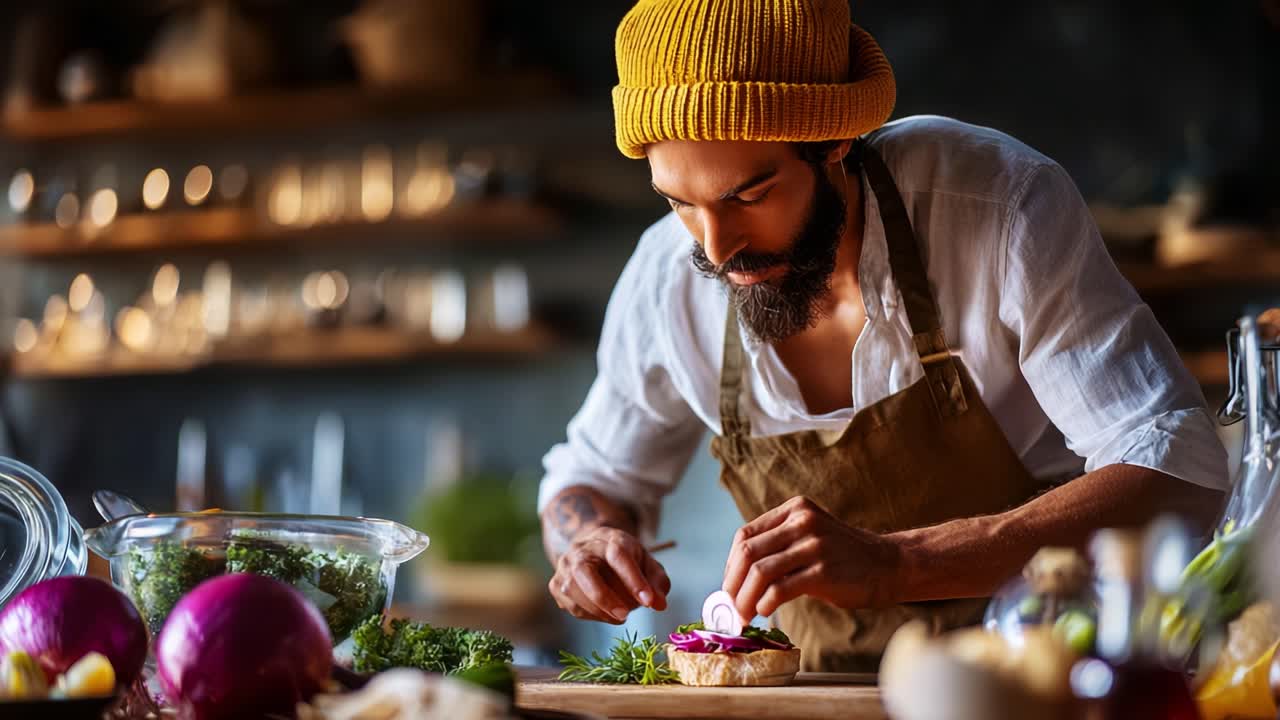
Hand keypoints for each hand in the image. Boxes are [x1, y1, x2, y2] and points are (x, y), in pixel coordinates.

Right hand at [549, 526, 670, 623]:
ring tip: (620, 616)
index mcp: (609, 539)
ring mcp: (565, 565)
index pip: (618, 555)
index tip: (649, 601)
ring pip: (573, 590)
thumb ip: (657, 583)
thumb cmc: (625, 560)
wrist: (594, 551)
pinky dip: (589, 615)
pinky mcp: (556, 583)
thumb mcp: (647, 564)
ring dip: (598, 610)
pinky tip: (604, 614)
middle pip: (584, 571)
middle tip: (625, 615)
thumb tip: (659, 604)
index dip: (633, 579)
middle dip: (605, 597)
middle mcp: (582, 549)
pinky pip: (569, 605)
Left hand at [722, 496, 902, 620]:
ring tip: (744, 615)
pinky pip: (780, 589)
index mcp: (794, 509)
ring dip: (745, 598)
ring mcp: (813, 545)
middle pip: (748, 552)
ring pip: (760, 571)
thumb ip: (779, 545)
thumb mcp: (810, 536)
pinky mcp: (823, 571)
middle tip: (730, 606)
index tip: (729, 587)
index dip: (730, 564)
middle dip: (732, 584)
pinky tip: (765, 611)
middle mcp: (802, 521)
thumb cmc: (844, 557)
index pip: (745, 535)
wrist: (888, 564)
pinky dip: (765, 603)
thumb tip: (738, 577)